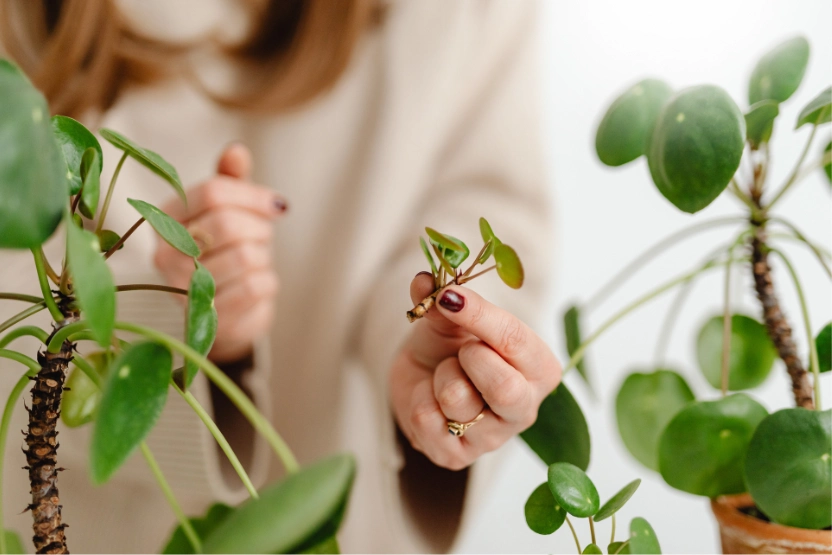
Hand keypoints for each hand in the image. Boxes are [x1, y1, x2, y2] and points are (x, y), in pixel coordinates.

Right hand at [154, 144, 285, 363]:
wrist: (226, 313)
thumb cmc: (226, 252)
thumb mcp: (229, 212)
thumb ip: (231, 182)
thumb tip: (236, 151)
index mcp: (166, 218)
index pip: (213, 192)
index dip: (253, 195)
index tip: (276, 205)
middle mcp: (165, 254)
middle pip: (227, 224)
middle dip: (258, 228)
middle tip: (261, 237)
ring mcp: (182, 290)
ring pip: (244, 256)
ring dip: (263, 256)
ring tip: (254, 261)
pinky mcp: (208, 318)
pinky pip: (254, 287)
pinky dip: (267, 282)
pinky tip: (256, 285)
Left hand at [390, 273, 560, 469]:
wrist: (422, 379)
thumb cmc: (450, 346)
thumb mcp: (450, 318)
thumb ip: (442, 301)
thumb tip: (424, 281)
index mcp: (540, 369)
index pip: (517, 342)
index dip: (480, 316)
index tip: (449, 297)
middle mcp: (525, 408)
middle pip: (505, 389)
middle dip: (471, 359)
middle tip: (460, 348)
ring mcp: (492, 438)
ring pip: (458, 400)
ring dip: (440, 376)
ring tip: (445, 375)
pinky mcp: (457, 457)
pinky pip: (429, 421)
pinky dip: (419, 400)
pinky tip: (431, 400)